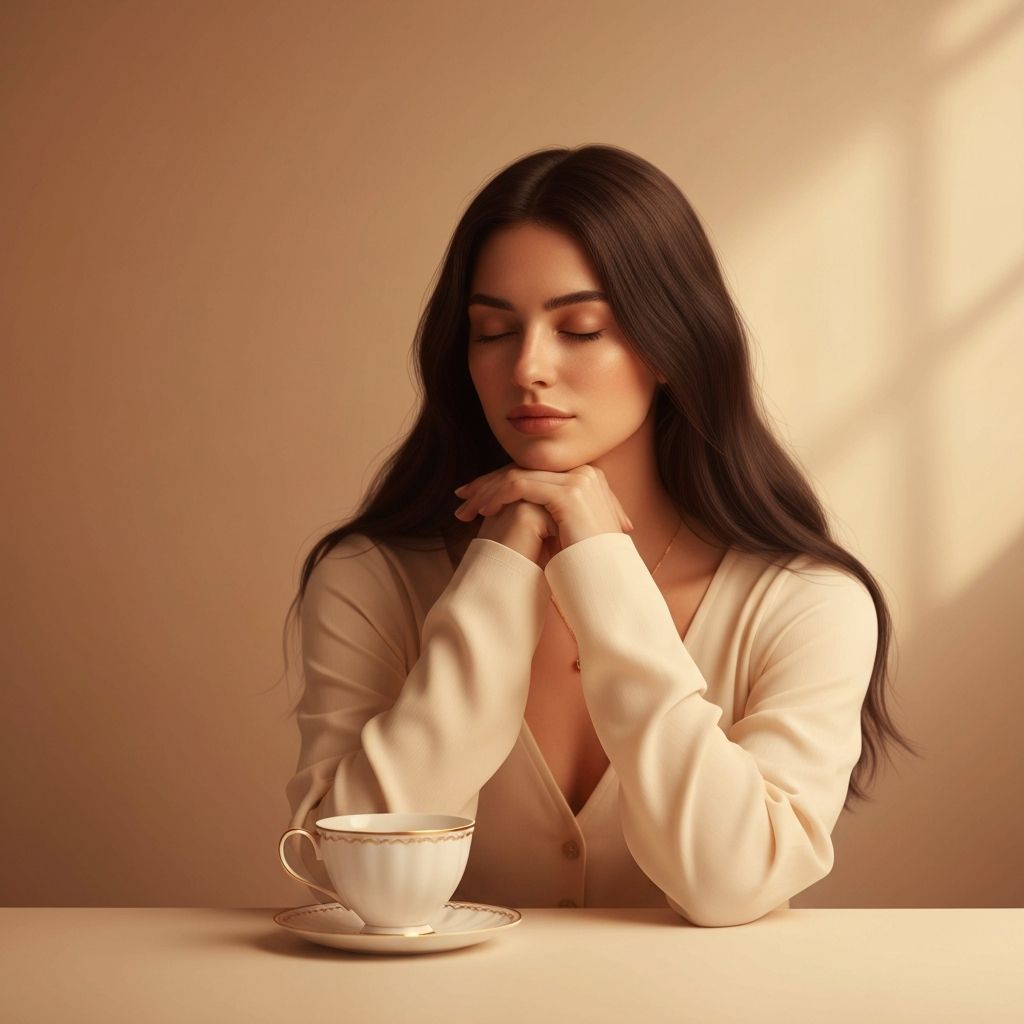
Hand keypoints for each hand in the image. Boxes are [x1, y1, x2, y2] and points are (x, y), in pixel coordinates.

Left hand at [453, 462, 633, 562]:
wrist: (605, 585)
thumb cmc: (583, 566)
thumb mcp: (563, 532)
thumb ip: (547, 513)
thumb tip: (516, 507)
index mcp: (588, 479)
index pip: (536, 473)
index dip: (503, 482)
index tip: (476, 497)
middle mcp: (587, 473)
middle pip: (526, 470)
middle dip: (489, 484)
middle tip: (462, 497)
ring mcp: (580, 480)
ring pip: (518, 476)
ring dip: (487, 491)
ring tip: (466, 509)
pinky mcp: (570, 493)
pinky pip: (520, 486)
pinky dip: (497, 495)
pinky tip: (482, 511)